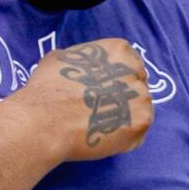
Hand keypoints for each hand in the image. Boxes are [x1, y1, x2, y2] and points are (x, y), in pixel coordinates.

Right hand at [18, 39, 153, 162]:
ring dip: (125, 118)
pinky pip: (137, 134)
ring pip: (140, 110)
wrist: (46, 121)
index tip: (106, 90)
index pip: (130, 63)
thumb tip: (83, 67)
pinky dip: (124, 139)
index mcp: (119, 50)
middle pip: (137, 86)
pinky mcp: (141, 124)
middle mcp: (135, 71)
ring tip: (100, 124)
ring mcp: (142, 98)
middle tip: (103, 109)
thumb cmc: (48, 89)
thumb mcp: (61, 58)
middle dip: (124, 97)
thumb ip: (83, 60)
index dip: (117, 79)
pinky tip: (104, 137)